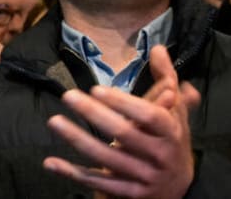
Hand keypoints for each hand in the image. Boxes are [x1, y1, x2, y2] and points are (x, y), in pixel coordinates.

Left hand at [43, 45, 199, 197]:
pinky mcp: (128, 194)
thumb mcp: (174, 112)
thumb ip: (166, 80)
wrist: (180, 189)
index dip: (124, 103)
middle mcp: (159, 156)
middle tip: (67, 95)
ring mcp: (143, 177)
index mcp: (171, 132)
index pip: (149, 116)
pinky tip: (50, 162)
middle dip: (94, 115)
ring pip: (107, 159)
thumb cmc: (170, 141)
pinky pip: (97, 183)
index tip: (96, 89)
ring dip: (78, 140)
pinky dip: (73, 173)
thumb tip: (157, 47)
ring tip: (54, 121)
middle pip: (124, 134)